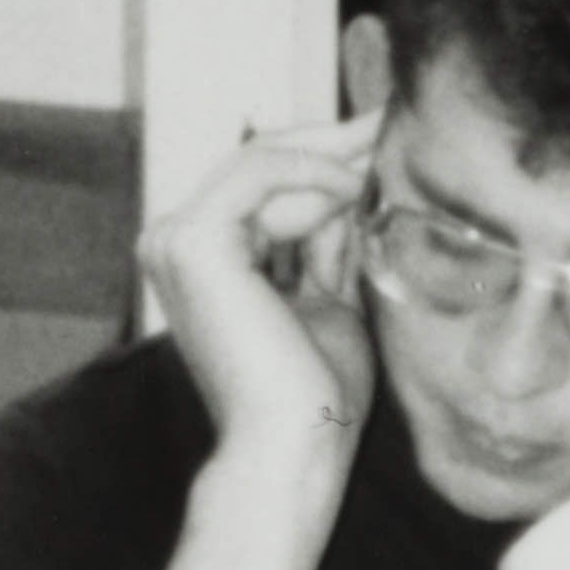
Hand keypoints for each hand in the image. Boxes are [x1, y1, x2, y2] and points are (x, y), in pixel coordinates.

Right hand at [137, 113, 382, 515]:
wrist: (293, 448)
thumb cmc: (314, 394)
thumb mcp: (329, 298)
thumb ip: (330, 243)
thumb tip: (356, 182)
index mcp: (200, 257)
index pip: (261, 182)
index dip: (326, 157)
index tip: (387, 139)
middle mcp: (174, 242)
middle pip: (258, 161)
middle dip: (332, 141)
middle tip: (395, 121)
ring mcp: (174, 241)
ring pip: (261, 160)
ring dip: (330, 154)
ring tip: (389, 152)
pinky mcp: (192, 243)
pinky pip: (258, 175)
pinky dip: (312, 172)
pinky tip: (357, 186)